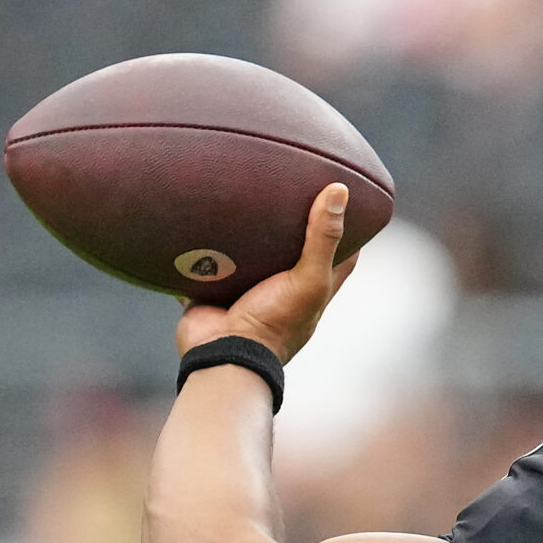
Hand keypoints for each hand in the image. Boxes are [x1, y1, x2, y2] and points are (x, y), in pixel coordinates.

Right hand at [175, 183, 358, 361]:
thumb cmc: (273, 322)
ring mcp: (247, 291)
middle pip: (292, 252)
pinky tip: (197, 218)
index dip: (346, 230)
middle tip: (289, 189)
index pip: (340, 256)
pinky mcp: (213, 290)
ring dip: (245, 235)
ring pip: (248, 257)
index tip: (345, 201)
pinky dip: (202, 248)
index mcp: (311, 290)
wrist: (222, 353)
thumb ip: (322, 238)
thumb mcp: (308, 278)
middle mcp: (282, 290)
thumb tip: (340, 190)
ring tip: (243, 195)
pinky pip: (207, 264)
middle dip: (291, 226)